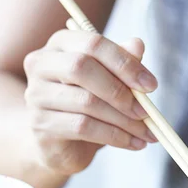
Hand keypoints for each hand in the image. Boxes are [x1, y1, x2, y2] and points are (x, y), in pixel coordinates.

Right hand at [23, 30, 157, 174]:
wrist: (58, 143)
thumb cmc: (85, 104)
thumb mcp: (107, 80)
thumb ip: (121, 61)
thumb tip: (138, 45)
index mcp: (60, 44)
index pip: (93, 43)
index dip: (125, 63)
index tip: (151, 86)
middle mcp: (41, 65)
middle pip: (81, 67)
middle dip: (121, 91)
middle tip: (146, 111)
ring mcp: (36, 95)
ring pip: (86, 102)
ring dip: (123, 120)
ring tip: (146, 132)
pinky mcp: (40, 125)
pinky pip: (83, 128)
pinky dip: (114, 136)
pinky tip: (133, 143)